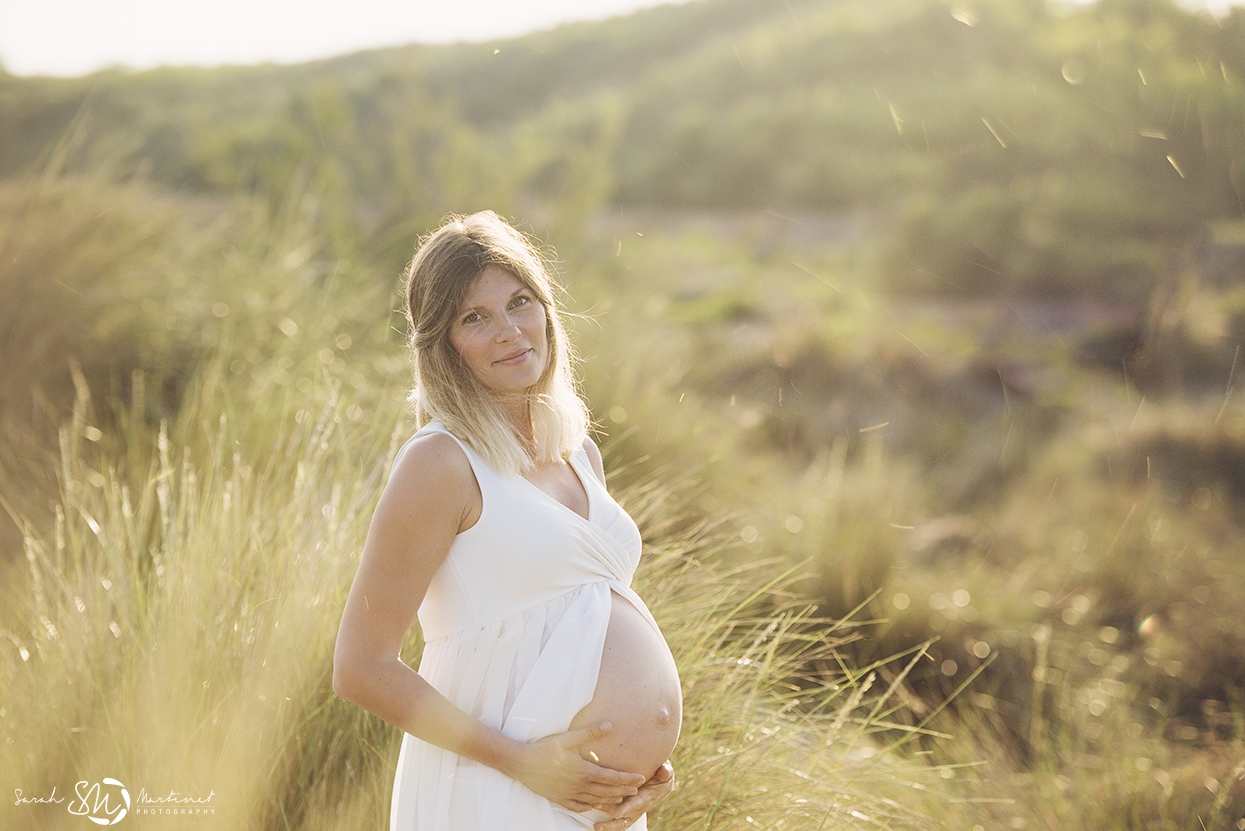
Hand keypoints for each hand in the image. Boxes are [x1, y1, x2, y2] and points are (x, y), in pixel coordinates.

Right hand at [509, 722, 646, 812]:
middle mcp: (579, 786)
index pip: (612, 778)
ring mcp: (569, 795)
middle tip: (637, 791)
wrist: (521, 763)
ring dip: (610, 801)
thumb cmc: (544, 749)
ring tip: (621, 800)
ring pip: (595, 801)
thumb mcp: (568, 738)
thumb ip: (590, 732)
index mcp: (584, 771)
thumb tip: (609, 725)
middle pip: (607, 791)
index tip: (640, 779)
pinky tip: (595, 806)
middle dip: (624, 791)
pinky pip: (579, 807)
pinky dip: (591, 807)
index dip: (628, 779)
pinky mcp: (560, 799)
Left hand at [592, 760, 673, 830]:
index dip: (627, 808)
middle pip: (625, 818)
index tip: (617, 813)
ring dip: (608, 824)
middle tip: (599, 825)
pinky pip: (617, 820)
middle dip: (612, 823)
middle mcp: (638, 807)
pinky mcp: (626, 811)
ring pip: (620, 822)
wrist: (660, 783)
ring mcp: (632, 811)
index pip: (636, 804)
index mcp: (647, 797)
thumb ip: (665, 772)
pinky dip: (607, 823)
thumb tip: (665, 772)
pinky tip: (596, 822)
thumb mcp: (665, 772)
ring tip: (596, 825)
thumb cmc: (661, 775)